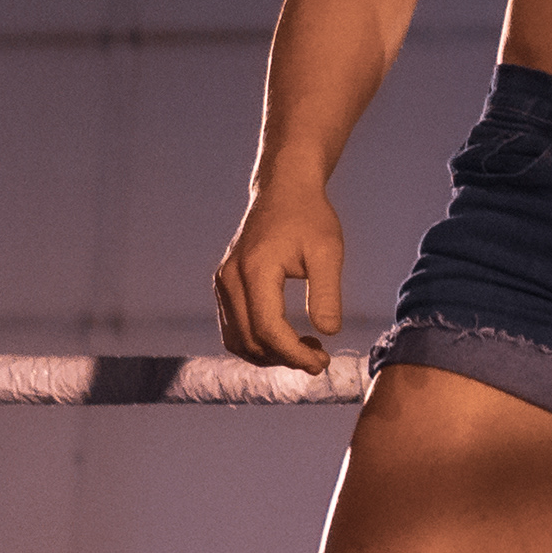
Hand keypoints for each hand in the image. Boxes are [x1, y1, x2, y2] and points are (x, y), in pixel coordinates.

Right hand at [214, 176, 344, 369]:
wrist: (284, 190)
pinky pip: (235, 328)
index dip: (295, 354)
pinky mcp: (225, 286)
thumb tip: (327, 332)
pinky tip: (290, 338)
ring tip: (308, 349)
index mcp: (255, 269)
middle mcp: (230, 279)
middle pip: (250, 341)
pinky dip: (259, 342)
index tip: (323, 363)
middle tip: (321, 359)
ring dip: (270, 355)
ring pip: (238, 341)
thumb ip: (327, 293)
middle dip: (285, 359)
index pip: (268, 329)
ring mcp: (223, 283)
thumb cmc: (310, 217)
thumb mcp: (328, 251)